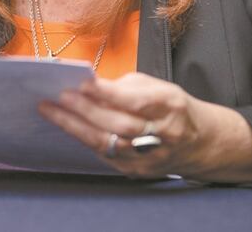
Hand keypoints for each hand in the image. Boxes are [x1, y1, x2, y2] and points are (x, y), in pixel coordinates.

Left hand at [40, 72, 251, 182]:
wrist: (201, 142)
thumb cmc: (172, 107)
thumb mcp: (156, 86)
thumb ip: (123, 86)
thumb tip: (88, 84)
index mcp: (169, 105)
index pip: (133, 100)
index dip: (105, 92)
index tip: (80, 81)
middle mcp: (163, 134)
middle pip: (119, 124)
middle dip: (85, 110)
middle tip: (57, 96)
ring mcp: (151, 157)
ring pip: (109, 143)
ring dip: (76, 126)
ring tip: (51, 110)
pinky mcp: (140, 171)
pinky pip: (107, 156)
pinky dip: (85, 140)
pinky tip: (67, 126)